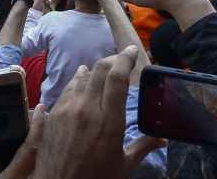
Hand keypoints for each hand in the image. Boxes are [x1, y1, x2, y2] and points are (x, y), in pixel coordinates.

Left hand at [31, 48, 164, 178]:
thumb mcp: (124, 165)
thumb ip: (143, 146)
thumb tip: (163, 138)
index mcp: (109, 120)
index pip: (117, 77)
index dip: (125, 59)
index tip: (132, 51)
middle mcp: (87, 108)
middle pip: (99, 71)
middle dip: (111, 61)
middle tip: (120, 61)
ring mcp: (67, 109)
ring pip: (80, 77)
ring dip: (93, 71)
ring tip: (99, 70)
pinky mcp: (53, 115)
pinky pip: (66, 90)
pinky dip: (76, 83)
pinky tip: (79, 83)